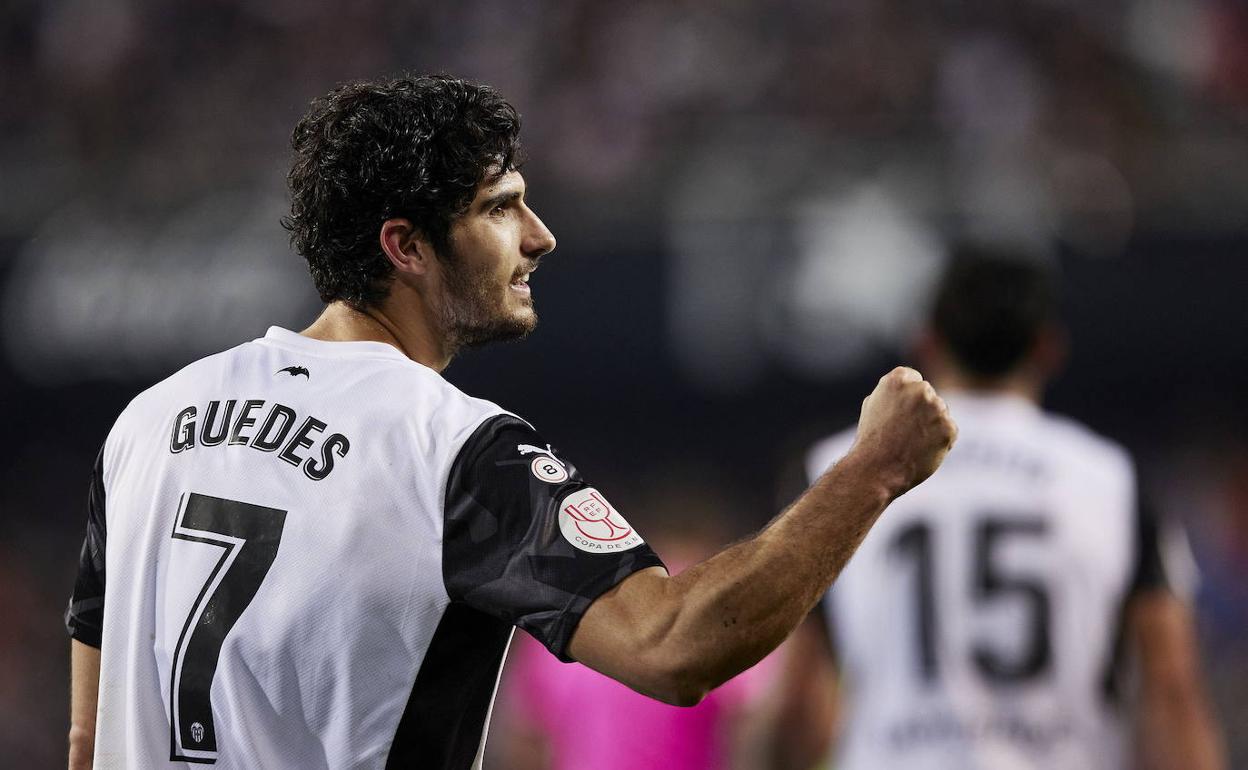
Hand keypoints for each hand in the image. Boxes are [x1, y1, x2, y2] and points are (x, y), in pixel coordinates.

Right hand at [849, 367, 956, 498]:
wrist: (876, 469)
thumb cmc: (871, 440)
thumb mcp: (873, 405)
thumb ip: (893, 392)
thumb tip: (909, 388)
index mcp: (898, 379)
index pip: (914, 380)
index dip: (906, 399)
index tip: (898, 415)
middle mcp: (919, 389)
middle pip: (929, 396)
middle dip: (921, 411)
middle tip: (904, 432)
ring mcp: (936, 408)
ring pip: (941, 414)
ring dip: (931, 426)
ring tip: (911, 443)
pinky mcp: (948, 427)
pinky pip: (949, 431)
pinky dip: (940, 441)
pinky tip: (922, 450)